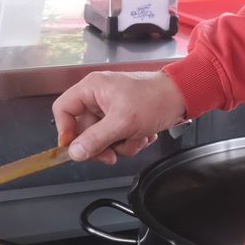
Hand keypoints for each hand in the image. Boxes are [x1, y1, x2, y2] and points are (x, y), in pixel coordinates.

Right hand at [54, 70, 186, 165]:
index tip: (75, 149)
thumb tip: (74, 152)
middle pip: (83, 130)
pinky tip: (144, 135)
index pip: (63, 109)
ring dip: (121, 145)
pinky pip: (117, 138)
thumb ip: (95, 139)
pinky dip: (130, 141)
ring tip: (137, 137)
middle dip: (101, 145)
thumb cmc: (154, 99)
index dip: (65, 131)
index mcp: (91, 89)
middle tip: (112, 155)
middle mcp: (97, 97)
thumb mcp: (122, 123)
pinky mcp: (123, 118)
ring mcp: (110, 109)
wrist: (182, 97)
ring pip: (102, 138)